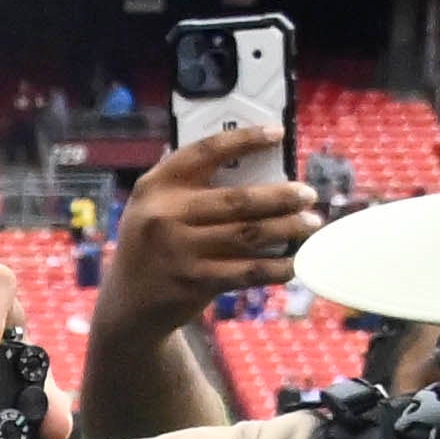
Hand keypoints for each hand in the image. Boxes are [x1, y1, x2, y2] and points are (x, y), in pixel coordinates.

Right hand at [104, 122, 320, 329]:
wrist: (128, 304)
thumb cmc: (155, 245)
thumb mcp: (155, 209)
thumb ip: (190, 187)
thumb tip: (258, 166)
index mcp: (155, 187)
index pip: (205, 151)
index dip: (245, 139)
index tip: (277, 133)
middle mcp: (163, 216)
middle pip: (238, 199)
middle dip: (282, 196)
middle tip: (309, 194)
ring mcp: (178, 251)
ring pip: (248, 234)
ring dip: (288, 228)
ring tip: (311, 224)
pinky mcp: (193, 282)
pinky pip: (247, 271)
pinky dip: (277, 268)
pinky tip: (295, 263)